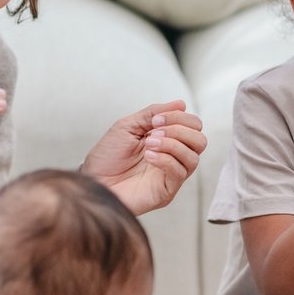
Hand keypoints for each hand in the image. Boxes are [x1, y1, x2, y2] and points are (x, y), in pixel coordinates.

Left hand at [81, 100, 207, 215]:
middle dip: (180, 130)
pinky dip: (166, 159)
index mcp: (168, 140)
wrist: (93, 181)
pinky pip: (180, 172)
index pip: (193, 126)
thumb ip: (153, 113)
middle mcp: (174, 157)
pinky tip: (148, 156)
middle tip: (155, 131)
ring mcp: (171, 175)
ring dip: (172, 144)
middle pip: (200, 140)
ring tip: (149, 144)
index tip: (155, 120)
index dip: (179, 117)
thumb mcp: (127, 126)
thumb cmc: (107, 156)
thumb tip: (181, 103)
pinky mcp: (166, 191)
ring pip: (194, 157)